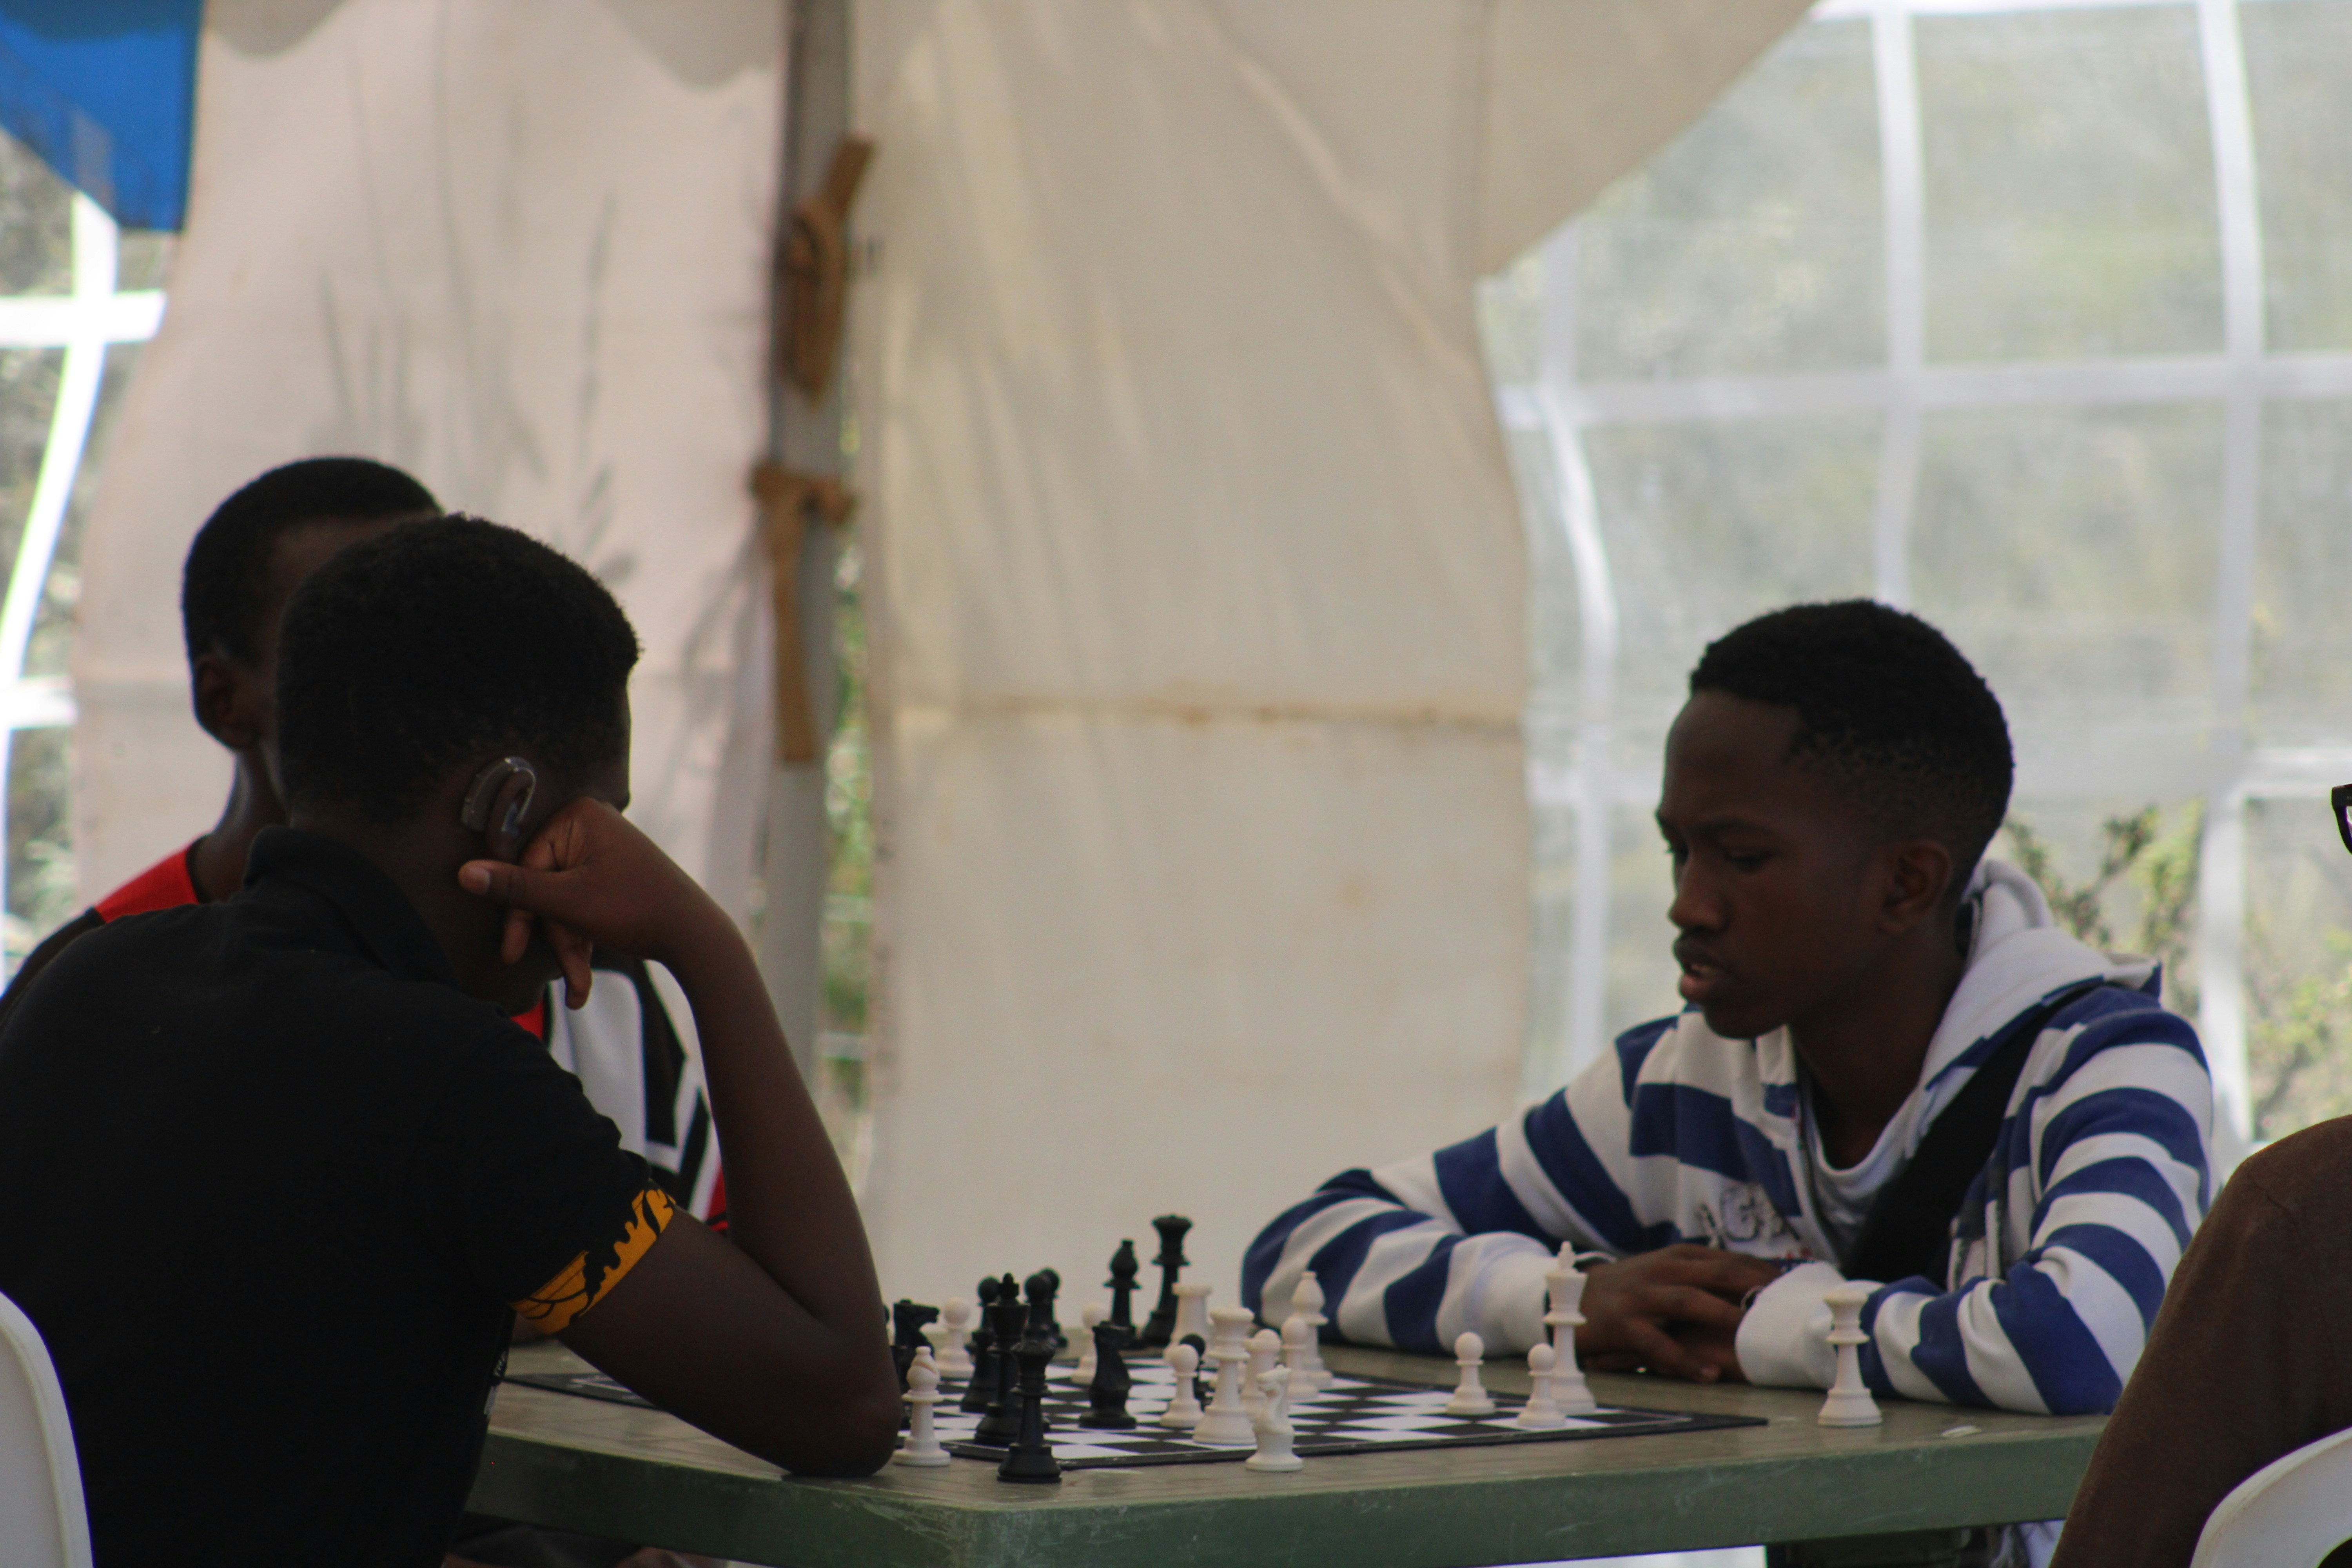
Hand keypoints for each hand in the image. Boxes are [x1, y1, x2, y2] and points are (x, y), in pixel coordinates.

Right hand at [457, 799, 729, 1006]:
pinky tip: (582, 982)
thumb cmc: (635, 909)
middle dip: (553, 936)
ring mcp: (604, 852)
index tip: (510, 951)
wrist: (696, 936)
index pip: (527, 865)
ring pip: (564, 903)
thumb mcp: (568, 903)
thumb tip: (463, 873)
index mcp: (580, 817)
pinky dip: (582, 940)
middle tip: (560, 976)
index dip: (520, 912)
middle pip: (545, 886)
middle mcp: (591, 826)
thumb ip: (515, 888)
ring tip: (579, 989)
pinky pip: (584, 906)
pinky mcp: (613, 876)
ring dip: (569, 947)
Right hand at [1574, 1244, 1784, 1382]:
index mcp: (1677, 1256)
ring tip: (1751, 1331)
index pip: (1728, 1260)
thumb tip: (1754, 1284)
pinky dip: (1685, 1360)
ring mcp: (1642, 1296)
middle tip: (1784, 1306)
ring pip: (1688, 1301)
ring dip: (1722, 1314)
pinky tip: (1709, 1374)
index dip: (1762, 1272)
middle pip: (1715, 1273)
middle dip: (1751, 1287)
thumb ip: (1702, 1274)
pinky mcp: (1624, 1325)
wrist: (1570, 1296)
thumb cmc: (1631, 1289)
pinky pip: (1658, 1345)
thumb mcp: (1666, 1271)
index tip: (1794, 1288)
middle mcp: (1662, 1270)